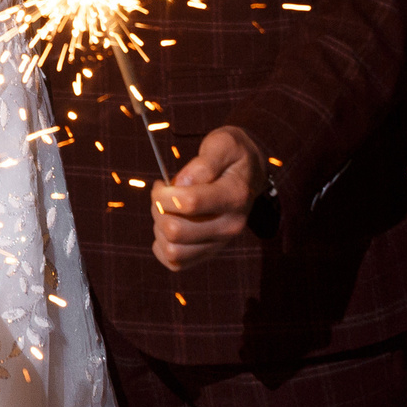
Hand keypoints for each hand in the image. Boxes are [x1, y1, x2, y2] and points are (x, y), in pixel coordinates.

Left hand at [150, 125, 262, 271]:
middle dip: (159, 209)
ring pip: (174, 251)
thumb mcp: (222, 143)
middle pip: (176, 231)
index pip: (189, 203)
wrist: (248, 172)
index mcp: (235, 196)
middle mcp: (231, 226)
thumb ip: (203, 163)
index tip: (162, 183)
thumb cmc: (230, 154)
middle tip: (162, 194)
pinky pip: (175, 263)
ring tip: (166, 210)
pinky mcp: (209, 251)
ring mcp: (220, 242)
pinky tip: (167, 225)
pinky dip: (163, 246)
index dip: (164, 193)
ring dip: (159, 228)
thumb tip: (181, 184)